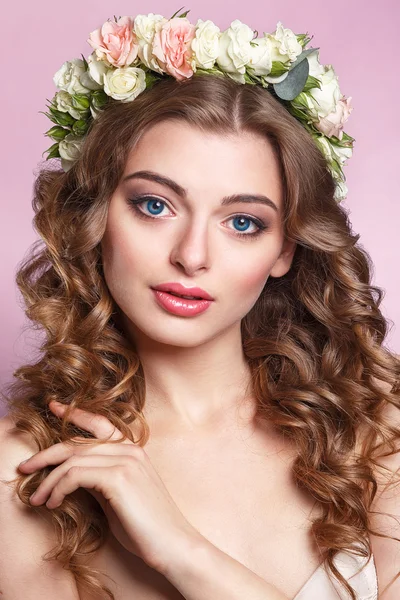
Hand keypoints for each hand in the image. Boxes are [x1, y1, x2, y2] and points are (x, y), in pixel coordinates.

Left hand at [17, 401, 201, 572]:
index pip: (100, 423)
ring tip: (37, 499)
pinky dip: (58, 488)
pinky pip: (75, 474)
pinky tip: (53, 503)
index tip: (53, 407)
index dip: (75, 413)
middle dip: (46, 454)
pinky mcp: (118, 477)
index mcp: (133, 450)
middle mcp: (130, 449)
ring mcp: (125, 461)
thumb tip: (72, 474)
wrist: (173, 543)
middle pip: (78, 442)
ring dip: (48, 480)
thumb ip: (99, 478)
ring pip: (72, 459)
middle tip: (25, 468)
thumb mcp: (118, 495)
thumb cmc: (146, 526)